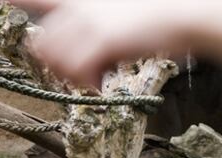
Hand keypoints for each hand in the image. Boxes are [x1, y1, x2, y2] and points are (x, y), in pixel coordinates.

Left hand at [13, 0, 187, 86]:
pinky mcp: (102, 38)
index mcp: (79, 1)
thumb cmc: (149, 20)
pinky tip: (101, 84)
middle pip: (42, 45)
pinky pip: (77, 70)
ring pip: (56, 60)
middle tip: (80, 75)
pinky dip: (87, 84)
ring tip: (94, 79)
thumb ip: (87, 31)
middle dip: (56, 67)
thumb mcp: (112, 17)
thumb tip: (72, 58)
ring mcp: (88, 22)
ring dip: (72, 77)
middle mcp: (78, 8)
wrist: (179, 16)